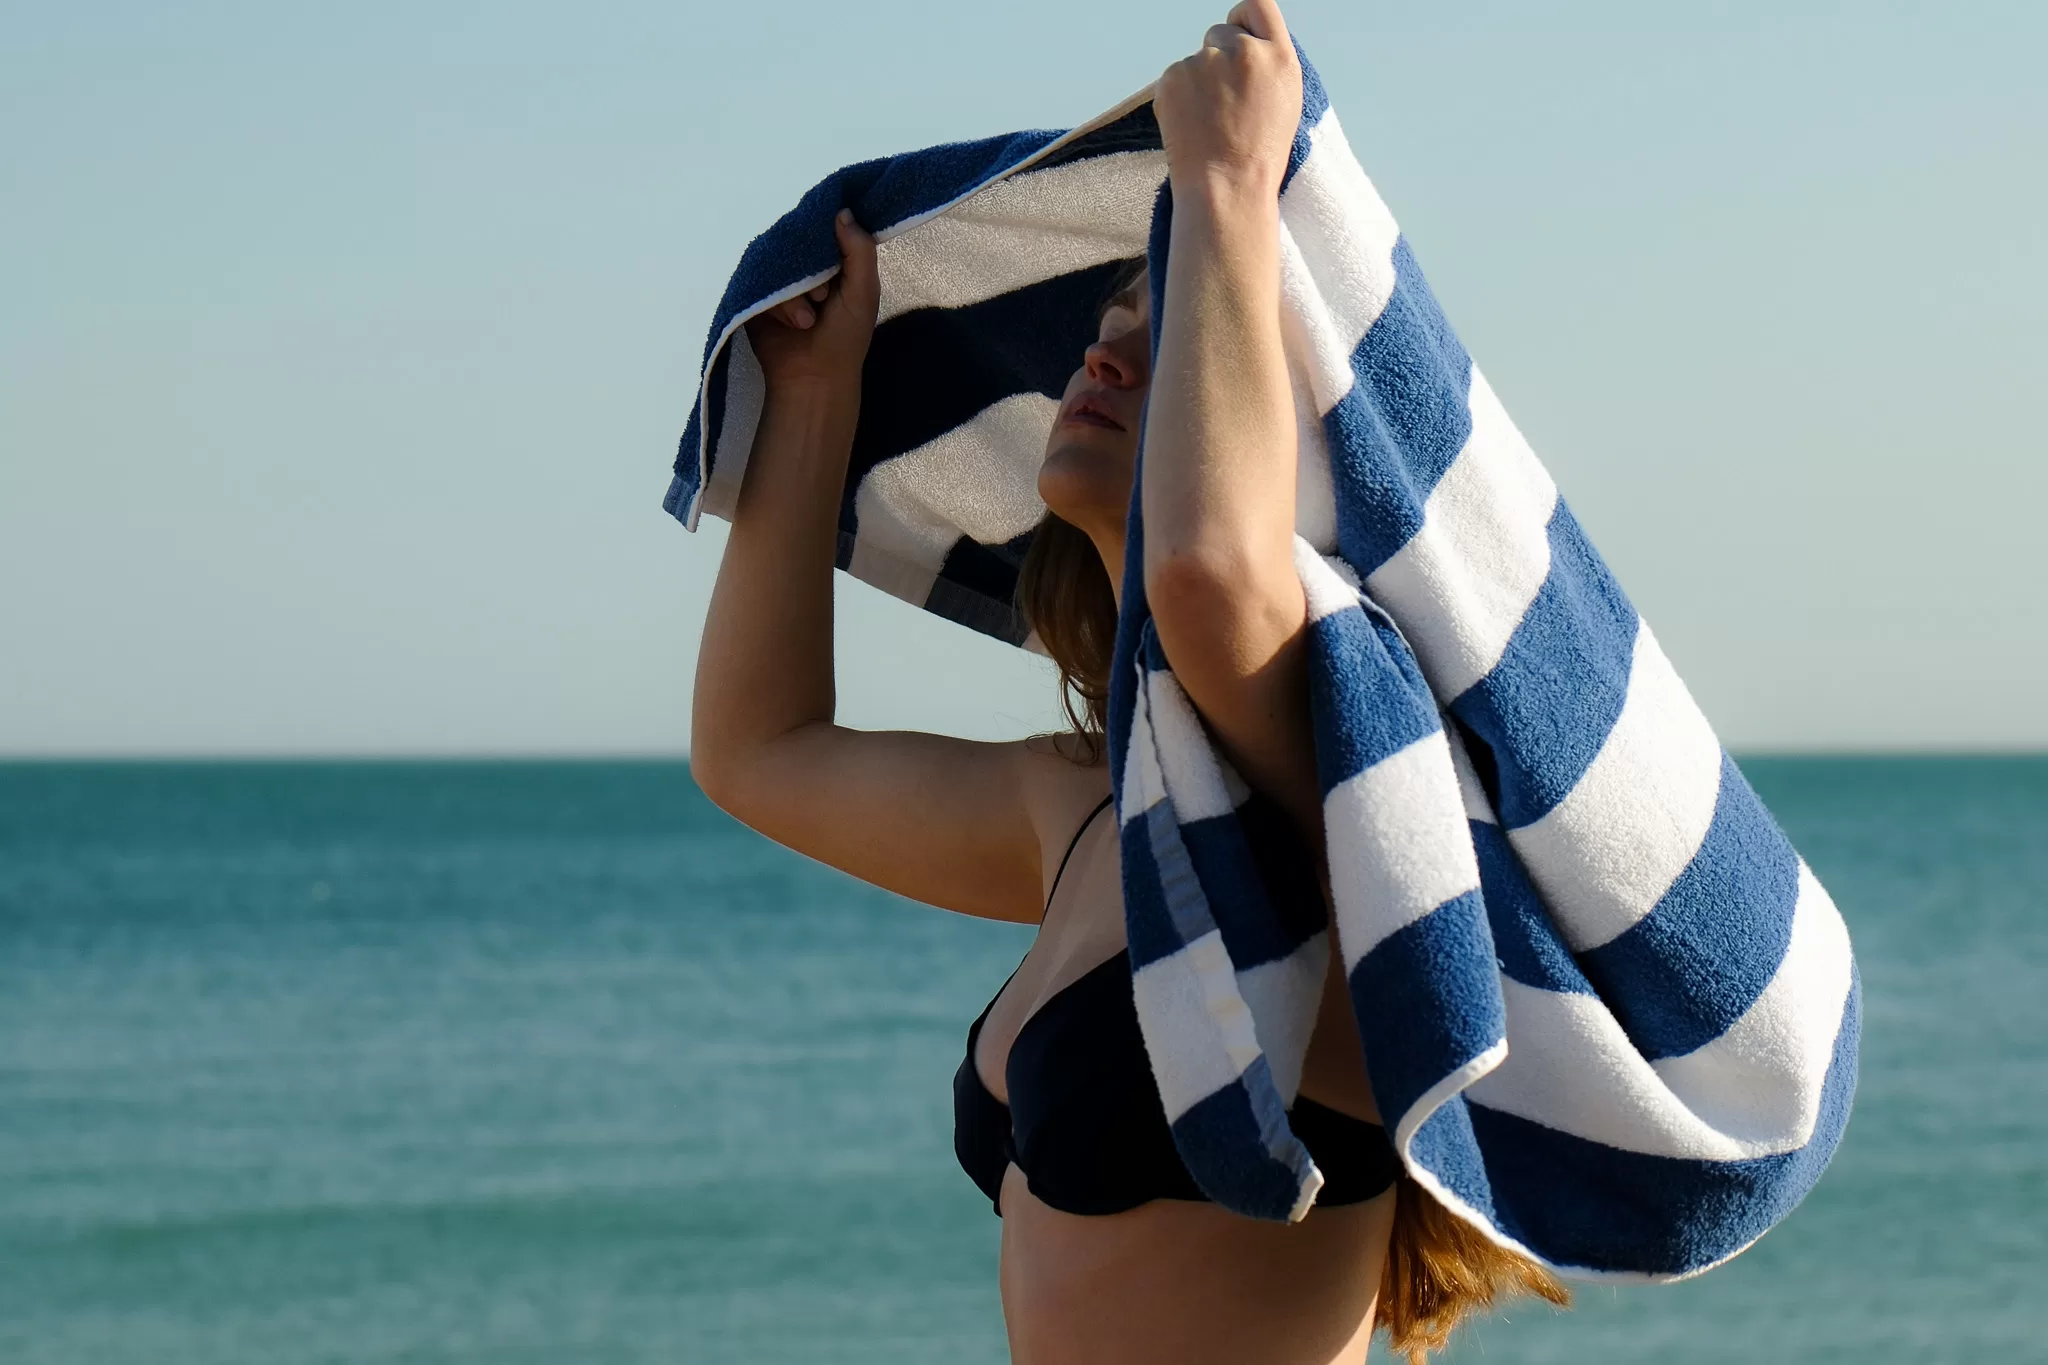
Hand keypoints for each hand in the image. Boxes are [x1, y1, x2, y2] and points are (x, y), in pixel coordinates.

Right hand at [746, 209, 879, 398]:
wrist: (813, 378)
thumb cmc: (845, 338)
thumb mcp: (864, 291)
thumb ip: (860, 250)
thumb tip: (843, 211)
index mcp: (835, 264)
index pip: (827, 229)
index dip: (827, 233)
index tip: (830, 246)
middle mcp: (806, 268)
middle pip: (800, 243)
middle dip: (812, 271)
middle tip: (822, 297)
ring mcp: (780, 282)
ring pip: (780, 263)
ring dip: (795, 294)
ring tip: (807, 320)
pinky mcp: (757, 296)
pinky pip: (760, 281)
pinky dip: (777, 303)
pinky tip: (790, 323)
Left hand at [1153, 0, 1301, 199]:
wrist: (1226, 188)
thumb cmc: (1259, 155)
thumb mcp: (1285, 101)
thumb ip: (1268, 61)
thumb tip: (1245, 38)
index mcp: (1279, 56)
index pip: (1257, 5)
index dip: (1243, 19)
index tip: (1237, 35)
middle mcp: (1244, 51)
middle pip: (1221, 32)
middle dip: (1219, 58)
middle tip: (1223, 102)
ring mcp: (1207, 62)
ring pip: (1197, 58)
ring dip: (1199, 81)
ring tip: (1210, 121)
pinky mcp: (1174, 76)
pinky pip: (1175, 77)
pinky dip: (1179, 97)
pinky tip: (1192, 125)